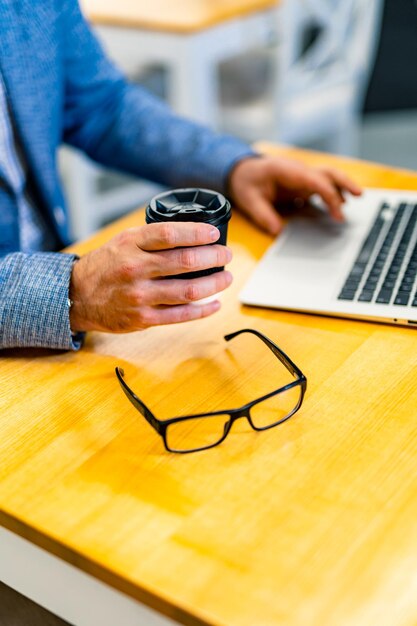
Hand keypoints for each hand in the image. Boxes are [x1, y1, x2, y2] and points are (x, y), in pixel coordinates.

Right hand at [69, 222, 232, 332]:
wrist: (76, 296)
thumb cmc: (106, 266)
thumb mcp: (123, 241)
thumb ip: (152, 237)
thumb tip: (192, 234)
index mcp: (131, 244)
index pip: (170, 234)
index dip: (197, 233)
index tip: (214, 235)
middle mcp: (135, 268)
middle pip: (185, 262)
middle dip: (213, 258)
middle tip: (225, 255)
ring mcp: (139, 295)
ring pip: (188, 290)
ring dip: (214, 284)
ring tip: (226, 278)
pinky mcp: (143, 318)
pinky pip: (180, 316)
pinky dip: (202, 310)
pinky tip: (214, 304)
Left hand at [227, 155, 362, 234]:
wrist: (240, 170)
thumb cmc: (245, 181)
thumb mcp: (248, 199)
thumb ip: (263, 215)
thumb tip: (277, 230)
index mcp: (287, 170)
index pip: (315, 180)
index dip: (329, 195)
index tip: (338, 212)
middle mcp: (298, 171)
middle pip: (328, 173)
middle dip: (345, 183)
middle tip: (359, 195)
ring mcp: (301, 177)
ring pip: (327, 178)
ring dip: (342, 188)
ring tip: (355, 201)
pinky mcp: (301, 184)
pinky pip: (320, 187)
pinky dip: (331, 195)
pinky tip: (337, 208)